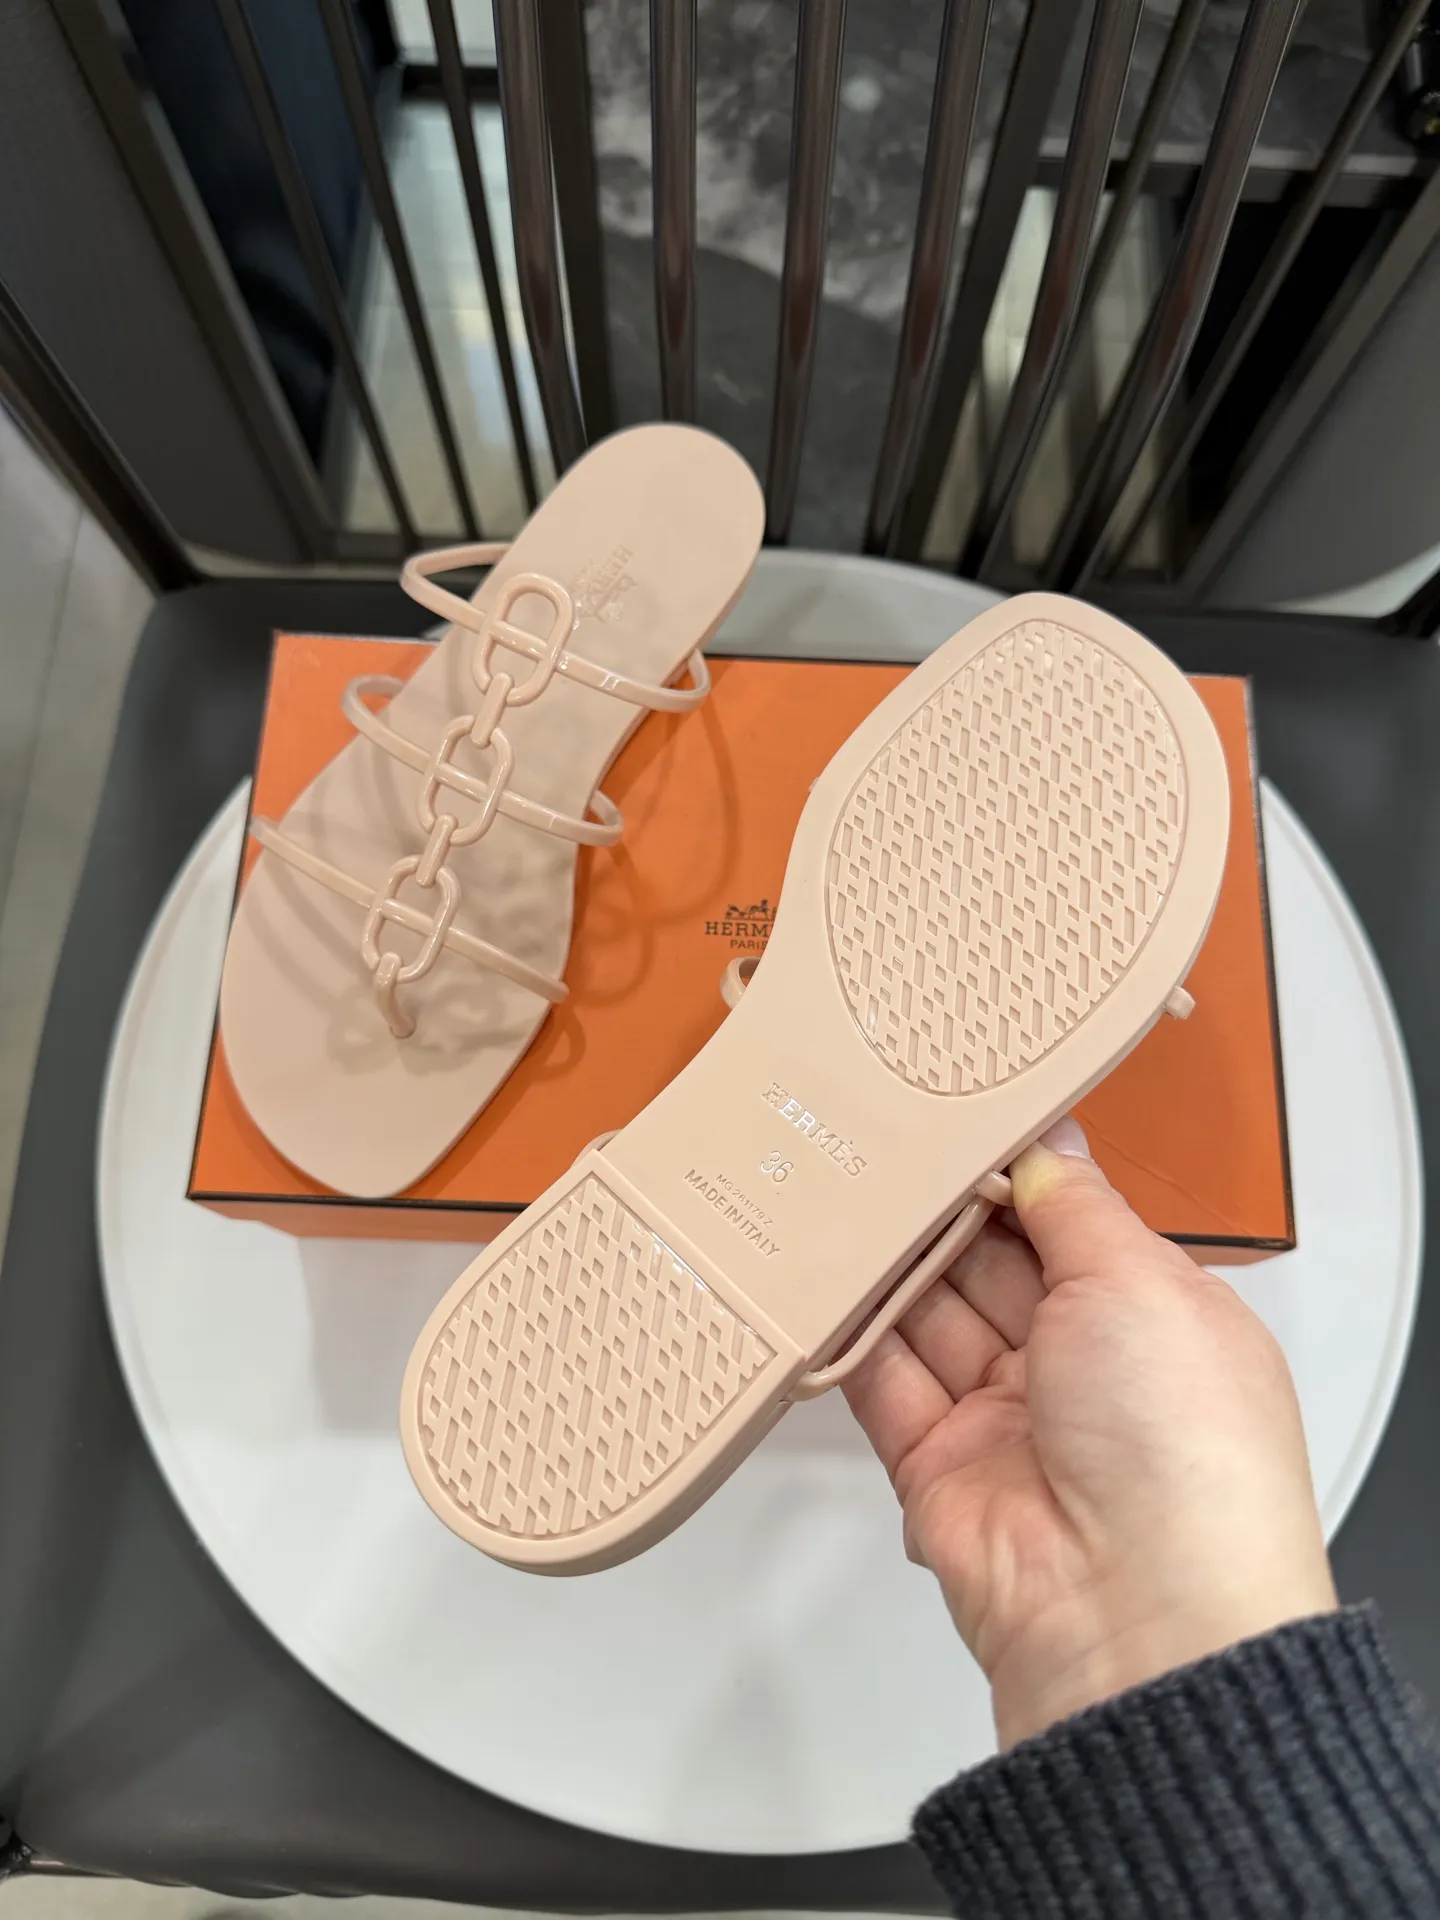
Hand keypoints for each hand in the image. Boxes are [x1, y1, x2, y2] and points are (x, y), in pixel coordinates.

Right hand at [843, 1117, 1336, 1746]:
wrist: (1135, 1611)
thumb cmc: (1178, 1447)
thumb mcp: (1141, 1282)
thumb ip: (1076, 1205)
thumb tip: (1047, 1143)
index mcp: (1152, 1317)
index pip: (1070, 1222)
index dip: (1015, 1171)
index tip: (955, 1118)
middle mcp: (1082, 1366)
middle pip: (990, 1264)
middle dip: (941, 1211)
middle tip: (880, 1146)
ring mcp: (1006, 1419)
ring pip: (930, 1317)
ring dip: (889, 1265)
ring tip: (835, 1193)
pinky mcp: (938, 1467)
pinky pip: (882, 1386)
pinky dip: (849, 1338)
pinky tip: (814, 1281)